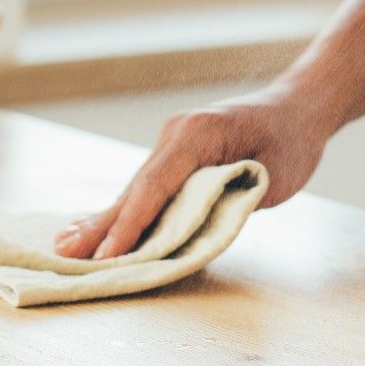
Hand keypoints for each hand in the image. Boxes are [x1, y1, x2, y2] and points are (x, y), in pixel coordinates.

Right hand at [53, 89, 327, 258]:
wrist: (298, 108)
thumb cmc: (292, 141)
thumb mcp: (271, 175)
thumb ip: (229, 200)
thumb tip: (189, 230)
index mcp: (198, 134)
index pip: (156, 186)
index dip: (131, 225)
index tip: (108, 255)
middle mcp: (176, 134)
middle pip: (136, 188)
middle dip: (103, 227)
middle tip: (68, 256)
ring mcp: (172, 141)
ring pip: (136, 189)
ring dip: (105, 221)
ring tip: (66, 246)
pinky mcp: (175, 154)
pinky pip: (146, 187)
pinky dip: (124, 211)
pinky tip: (93, 227)